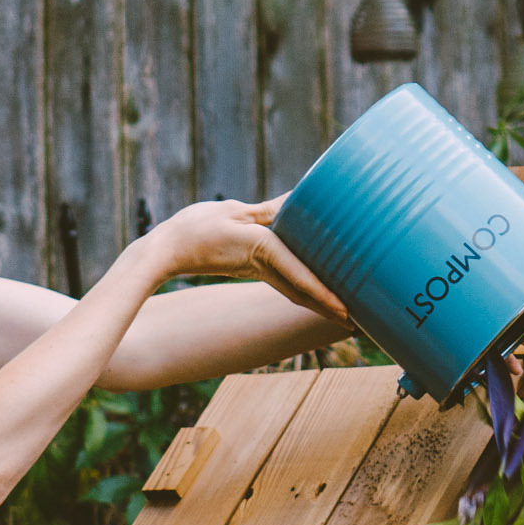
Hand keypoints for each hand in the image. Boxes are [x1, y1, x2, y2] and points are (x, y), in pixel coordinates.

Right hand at [142, 197, 348, 323]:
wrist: (166, 250)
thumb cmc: (194, 229)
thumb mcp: (234, 212)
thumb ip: (268, 211)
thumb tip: (297, 202)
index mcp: (263, 251)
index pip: (302, 277)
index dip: (326, 296)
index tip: (346, 312)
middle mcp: (264, 266)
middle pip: (304, 293)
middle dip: (330, 309)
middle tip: (356, 323)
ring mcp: (258, 270)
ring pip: (296, 290)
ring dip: (320, 302)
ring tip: (344, 310)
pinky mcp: (252, 267)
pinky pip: (285, 280)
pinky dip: (304, 288)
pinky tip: (316, 288)